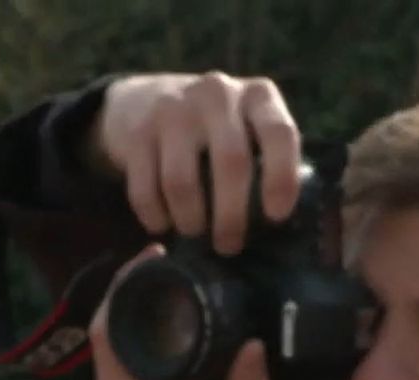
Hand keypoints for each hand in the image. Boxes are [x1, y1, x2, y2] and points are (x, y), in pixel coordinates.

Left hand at [88, 244, 271, 379]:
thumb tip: (253, 341)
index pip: (109, 327)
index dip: (124, 286)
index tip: (154, 257)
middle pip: (104, 329)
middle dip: (129, 293)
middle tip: (166, 266)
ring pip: (109, 347)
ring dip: (131, 315)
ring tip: (167, 288)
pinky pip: (118, 364)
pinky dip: (135, 339)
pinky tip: (165, 326)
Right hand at [90, 71, 302, 253]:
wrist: (147, 97)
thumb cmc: (217, 130)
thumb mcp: (250, 128)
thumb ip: (268, 161)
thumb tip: (282, 227)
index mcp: (258, 96)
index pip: (280, 133)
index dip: (282, 178)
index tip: (275, 216)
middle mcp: (218, 94)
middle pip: (231, 163)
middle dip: (231, 217)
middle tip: (229, 246)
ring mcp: (174, 108)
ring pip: (182, 181)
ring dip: (190, 220)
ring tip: (194, 233)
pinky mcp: (137, 130)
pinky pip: (145, 188)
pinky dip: (155, 216)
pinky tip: (163, 224)